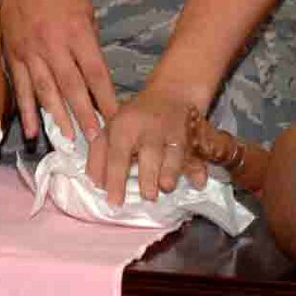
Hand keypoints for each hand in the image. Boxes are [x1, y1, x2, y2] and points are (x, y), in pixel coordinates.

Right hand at [0, 0, 117, 141]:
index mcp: (77, 31)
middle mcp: (53, 44)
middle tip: (97, 140)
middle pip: (72, 86)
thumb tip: (95, 73)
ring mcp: (31, 52)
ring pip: (46, 91)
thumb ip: (89, 41)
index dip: (106, 98)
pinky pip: (22, 87)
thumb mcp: (85, 8)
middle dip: (86, 115)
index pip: (95, 71)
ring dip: (59, 117)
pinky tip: (33, 131)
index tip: (117, 119)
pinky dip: (26, 111)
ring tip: (71, 140)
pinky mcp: (13, 56)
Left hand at [89, 83, 204, 205]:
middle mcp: (149, 130)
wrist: (172, 93)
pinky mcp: (191, 138)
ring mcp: (172, 133)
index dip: (115, 180)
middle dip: (149, 176)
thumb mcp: (111, 128)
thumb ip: (99, 155)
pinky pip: (196, 155)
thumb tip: (96, 184)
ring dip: (171, 172)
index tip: (114, 203)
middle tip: (147, 197)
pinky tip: (199, 183)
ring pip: (174, 154)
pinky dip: (198, 169)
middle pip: (149, 154)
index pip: (118, 156)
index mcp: (124, 127)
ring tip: (166, 188)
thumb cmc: (136, 117)